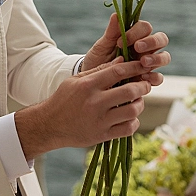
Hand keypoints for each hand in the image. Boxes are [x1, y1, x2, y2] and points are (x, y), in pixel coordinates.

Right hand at [15, 56, 155, 158]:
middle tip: (145, 85)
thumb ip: (99, 70)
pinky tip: (130, 117)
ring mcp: (99, 120)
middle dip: (143, 86)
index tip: (142, 66)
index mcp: (88, 85)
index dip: (134, 67)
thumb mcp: (76, 80)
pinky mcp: (102, 135)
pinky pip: (128, 129)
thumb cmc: (64, 99)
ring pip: (132, 111)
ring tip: (137, 101)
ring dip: (139, 104)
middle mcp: (95, 102)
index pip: (118, 71)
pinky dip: (134, 122)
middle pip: (130, 91)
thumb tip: (122, 60)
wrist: (50, 125)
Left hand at [82, 13, 169, 85]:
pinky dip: (153, 77)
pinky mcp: (147, 80)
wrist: (93, 82)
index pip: (145, 27)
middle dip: (151, 42)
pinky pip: (158, 78)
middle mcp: (146, 49)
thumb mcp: (102, 46)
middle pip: (161, 39)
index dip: (136, 32)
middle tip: (137, 47)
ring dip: (156, 58)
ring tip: (143, 62)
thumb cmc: (98, 60)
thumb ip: (111, 32)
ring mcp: (149, 64)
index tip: (120, 41)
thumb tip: (116, 14)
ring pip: (164, 57)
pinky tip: (142, 77)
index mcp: (135, 37)